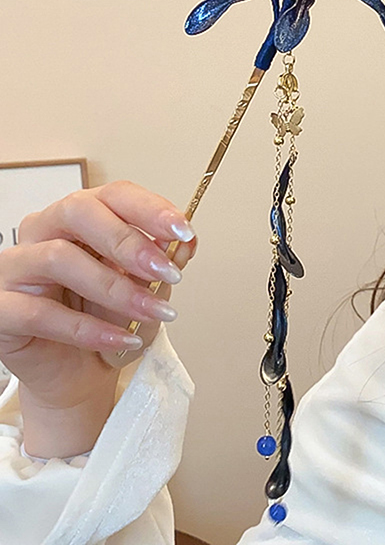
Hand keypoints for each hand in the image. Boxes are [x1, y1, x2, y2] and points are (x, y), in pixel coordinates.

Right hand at [0, 180, 196, 454]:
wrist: (80, 370)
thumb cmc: (108, 316)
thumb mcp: (146, 286)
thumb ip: (163, 260)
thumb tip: (185, 243)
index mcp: (82, 215)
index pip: (114, 194)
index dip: (150, 209)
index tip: (183, 232)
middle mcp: (44, 230)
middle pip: (79, 212)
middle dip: (129, 241)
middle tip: (168, 271)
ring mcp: (16, 266)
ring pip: (58, 258)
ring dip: (116, 288)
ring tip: (155, 312)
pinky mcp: (1, 308)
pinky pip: (39, 312)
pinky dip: (89, 328)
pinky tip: (123, 338)